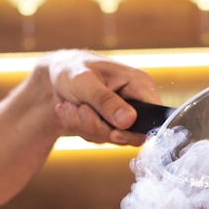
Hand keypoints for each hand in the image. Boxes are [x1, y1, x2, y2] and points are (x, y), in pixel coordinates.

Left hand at [43, 49, 161, 145]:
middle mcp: (136, 102)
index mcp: (139, 84)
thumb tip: (128, 121)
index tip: (114, 132)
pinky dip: (81, 128)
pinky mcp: (111, 126)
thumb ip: (106, 101)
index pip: (154, 117)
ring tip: (72, 106)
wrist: (54, 77)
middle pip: (131, 135)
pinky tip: (72, 111)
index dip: (136, 130)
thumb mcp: (85, 82)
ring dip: (86, 126)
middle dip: (101, 127)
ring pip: (112, 139)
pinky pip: (99, 139)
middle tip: (81, 110)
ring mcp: (124, 117)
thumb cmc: (71, 69)